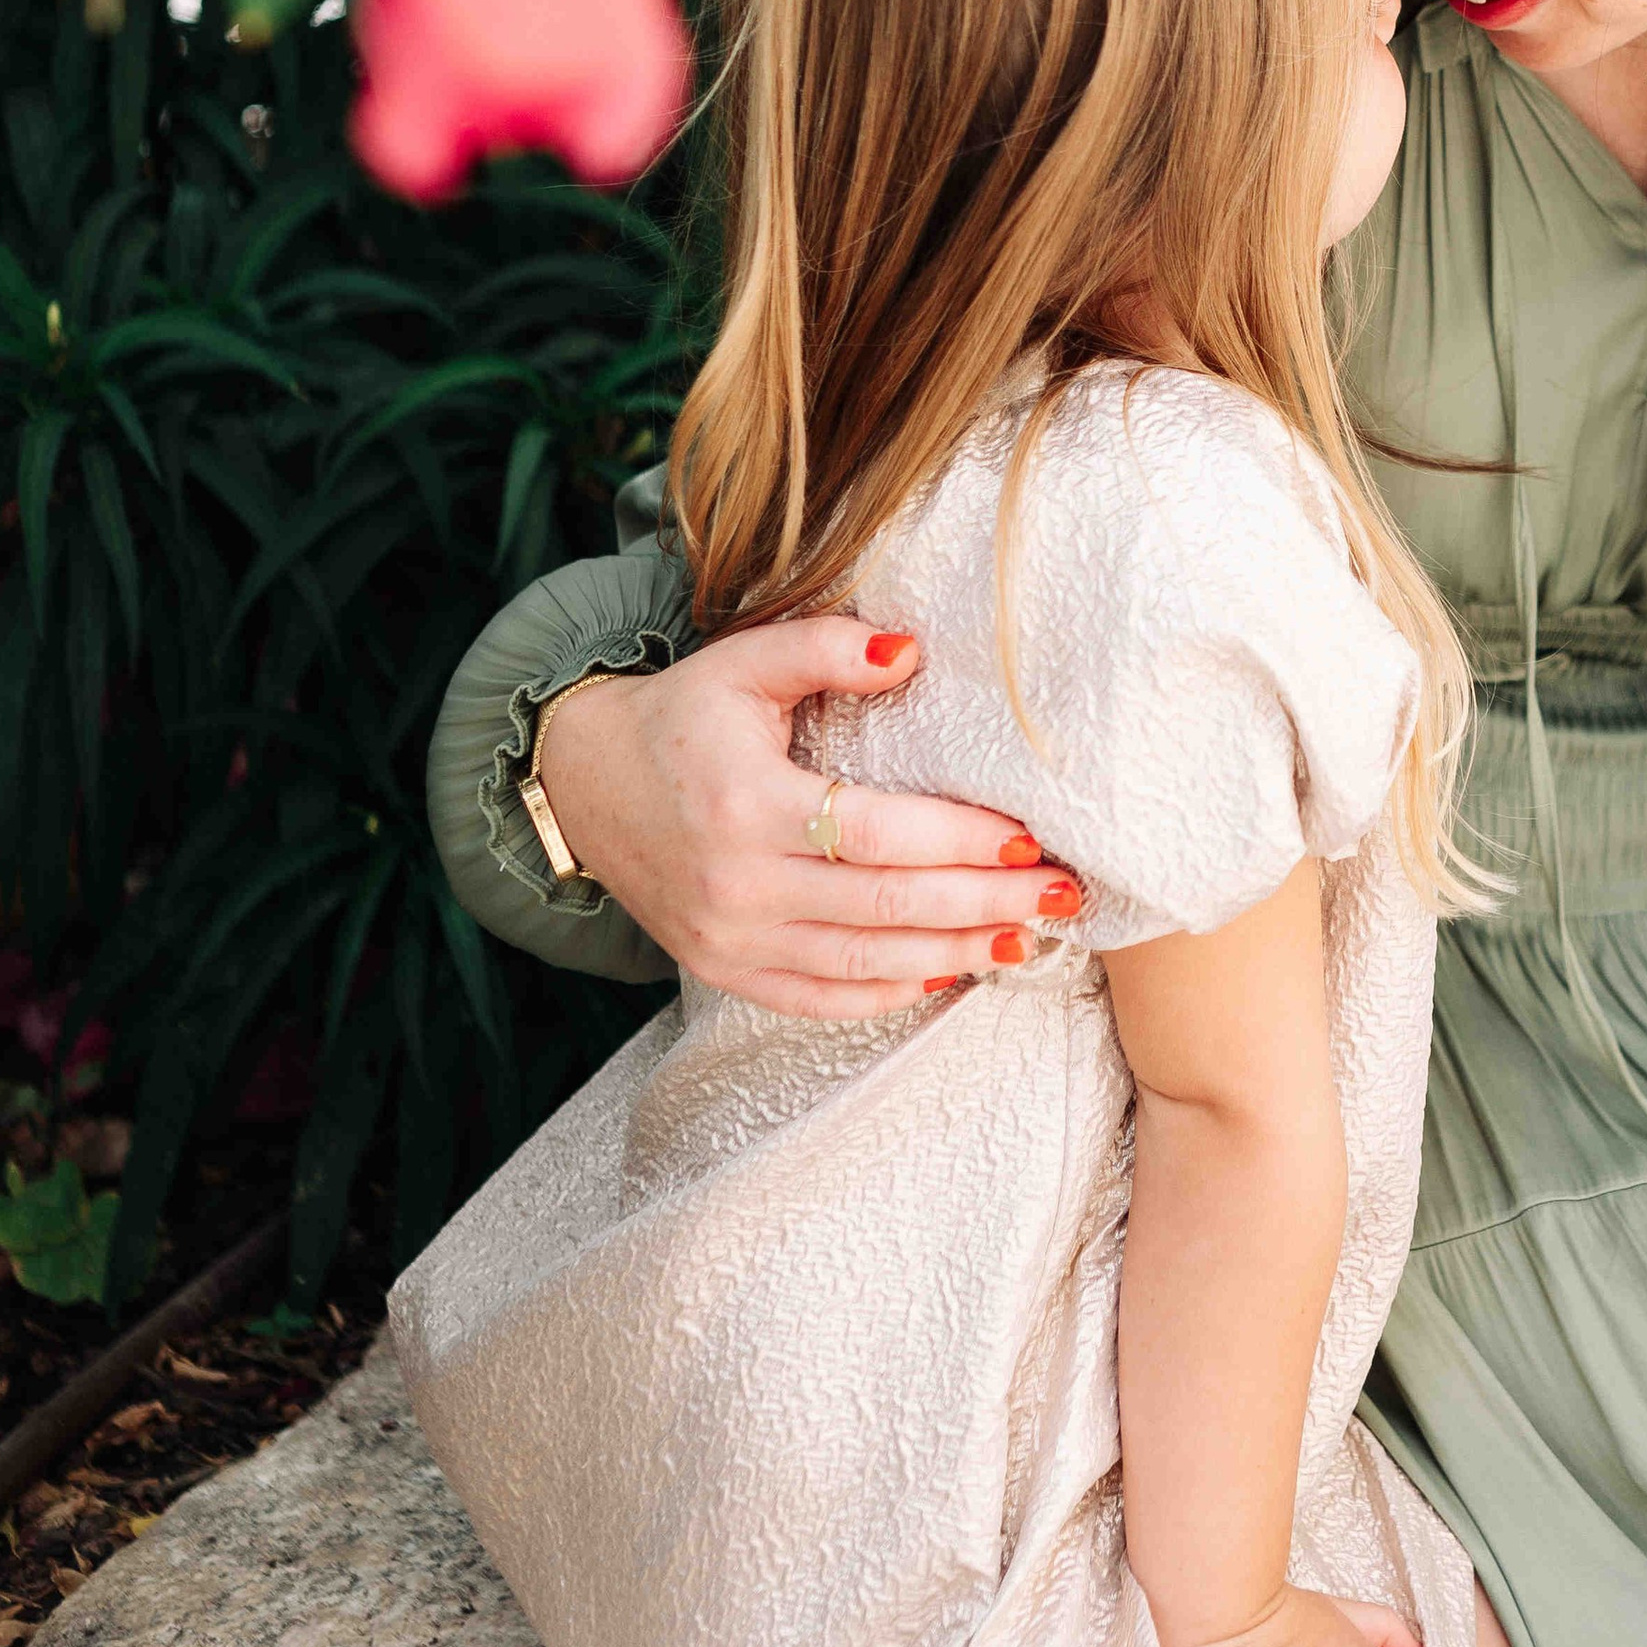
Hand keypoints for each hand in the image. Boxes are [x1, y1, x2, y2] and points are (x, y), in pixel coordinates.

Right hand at [538, 618, 1075, 1018]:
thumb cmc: (681, 717)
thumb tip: (912, 649)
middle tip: (1062, 896)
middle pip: (887, 905)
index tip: (1030, 838)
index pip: (879, 833)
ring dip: (957, 954)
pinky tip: (952, 971)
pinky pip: (823, 998)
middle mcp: (738, 885)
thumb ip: (826, 648)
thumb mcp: (743, 662)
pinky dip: (892, 991)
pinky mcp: (725, 972)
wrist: (584, 785)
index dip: (961, 840)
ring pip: (865, 963)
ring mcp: (730, 941)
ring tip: (1029, 941)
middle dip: (985, 904)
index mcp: (746, 804)